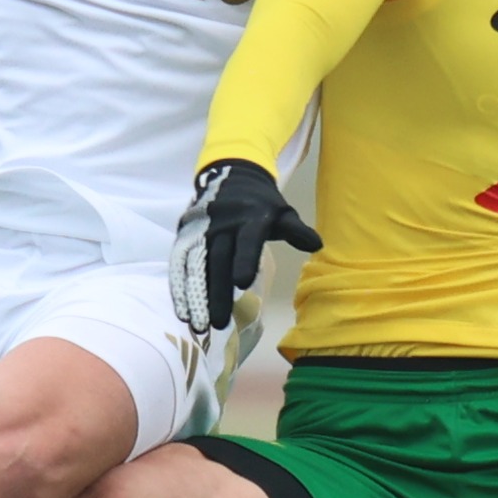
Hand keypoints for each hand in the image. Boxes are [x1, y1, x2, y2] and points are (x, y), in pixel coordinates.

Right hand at [170, 159, 320, 331]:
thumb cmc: (262, 203)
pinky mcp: (186, 233)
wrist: (233, 173)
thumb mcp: (283, 212)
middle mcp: (222, 224)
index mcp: (250, 218)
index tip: (242, 284)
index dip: (245, 259)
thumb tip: (317, 244)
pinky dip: (180, 286)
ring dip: (196, 295)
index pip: (247, 241)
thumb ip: (296, 230)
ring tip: (198, 324)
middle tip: (218, 324)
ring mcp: (201, 228)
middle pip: (218, 261)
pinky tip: (184, 310)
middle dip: (217, 293)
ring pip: (197, 265)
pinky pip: (181, 262)